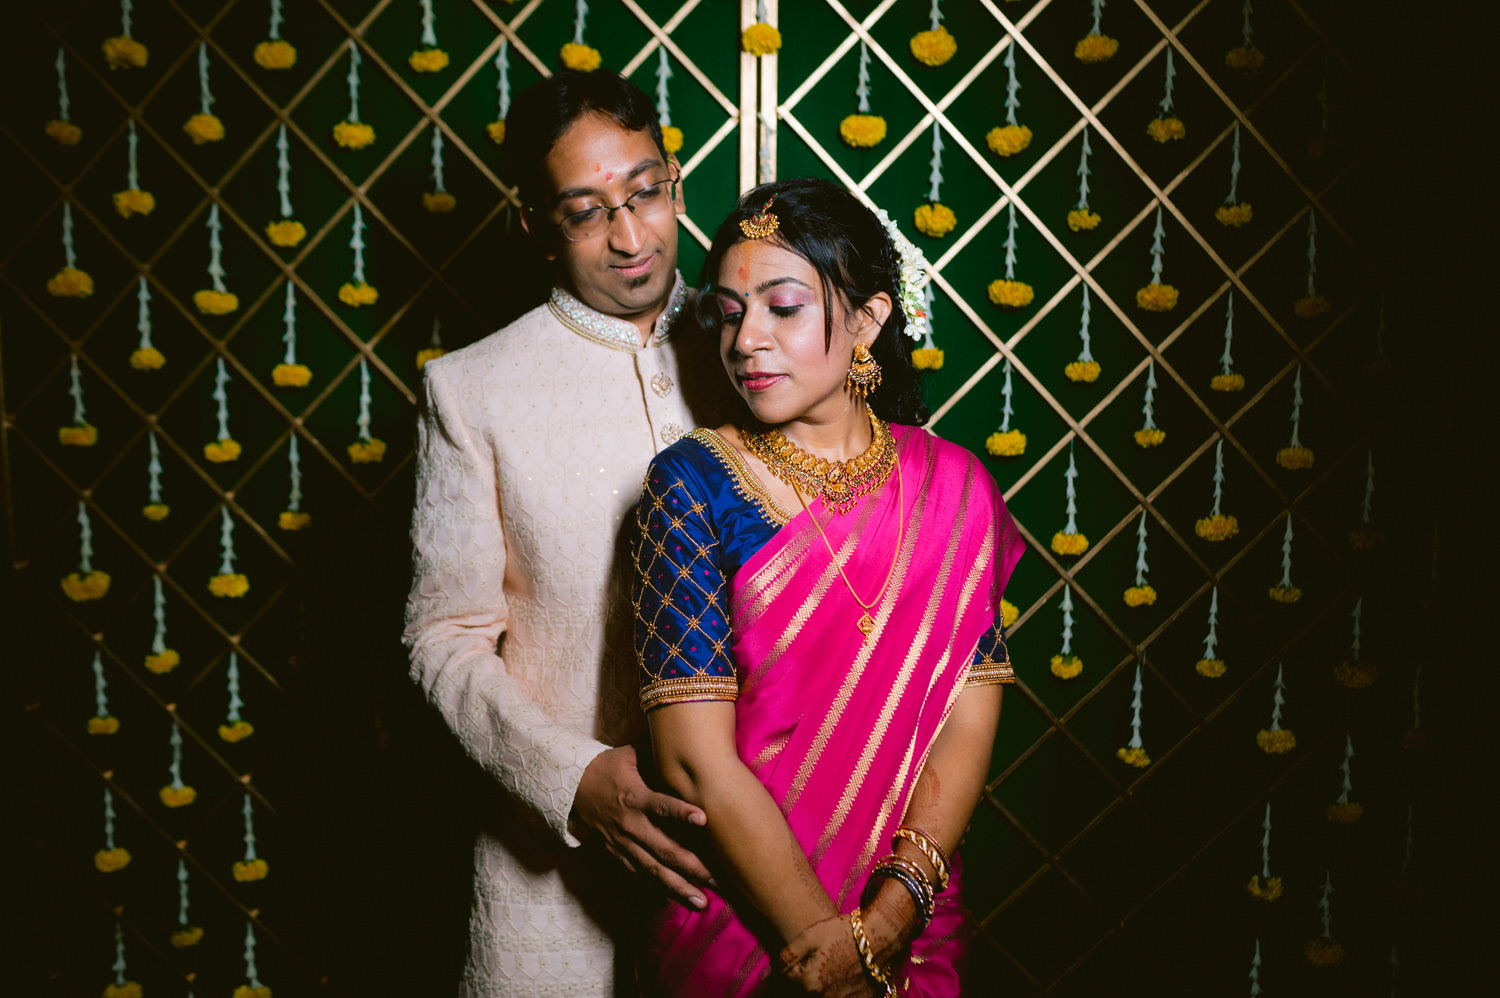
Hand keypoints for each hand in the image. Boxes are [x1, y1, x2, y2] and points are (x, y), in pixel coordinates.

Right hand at [571, 745, 712, 907]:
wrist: (571, 788)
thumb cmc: (607, 767)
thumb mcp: (629, 754)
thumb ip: (656, 753)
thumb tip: (685, 738)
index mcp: (634, 796)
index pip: (661, 805)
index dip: (682, 812)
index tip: (704, 819)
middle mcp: (629, 824)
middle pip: (663, 849)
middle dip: (691, 866)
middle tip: (718, 879)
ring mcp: (622, 844)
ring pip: (652, 870)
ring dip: (678, 887)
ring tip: (701, 902)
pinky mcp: (616, 854)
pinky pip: (639, 876)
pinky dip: (657, 890)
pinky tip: (676, 900)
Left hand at [779, 914, 874, 996]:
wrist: (877, 938)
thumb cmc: (842, 933)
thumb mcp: (810, 936)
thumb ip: (788, 954)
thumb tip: (770, 973)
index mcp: (809, 982)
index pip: (784, 981)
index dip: (782, 971)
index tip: (786, 964)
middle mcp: (823, 997)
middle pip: (800, 993)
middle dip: (797, 983)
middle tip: (811, 964)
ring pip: (818, 996)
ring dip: (815, 988)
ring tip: (825, 968)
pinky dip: (834, 993)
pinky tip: (839, 978)